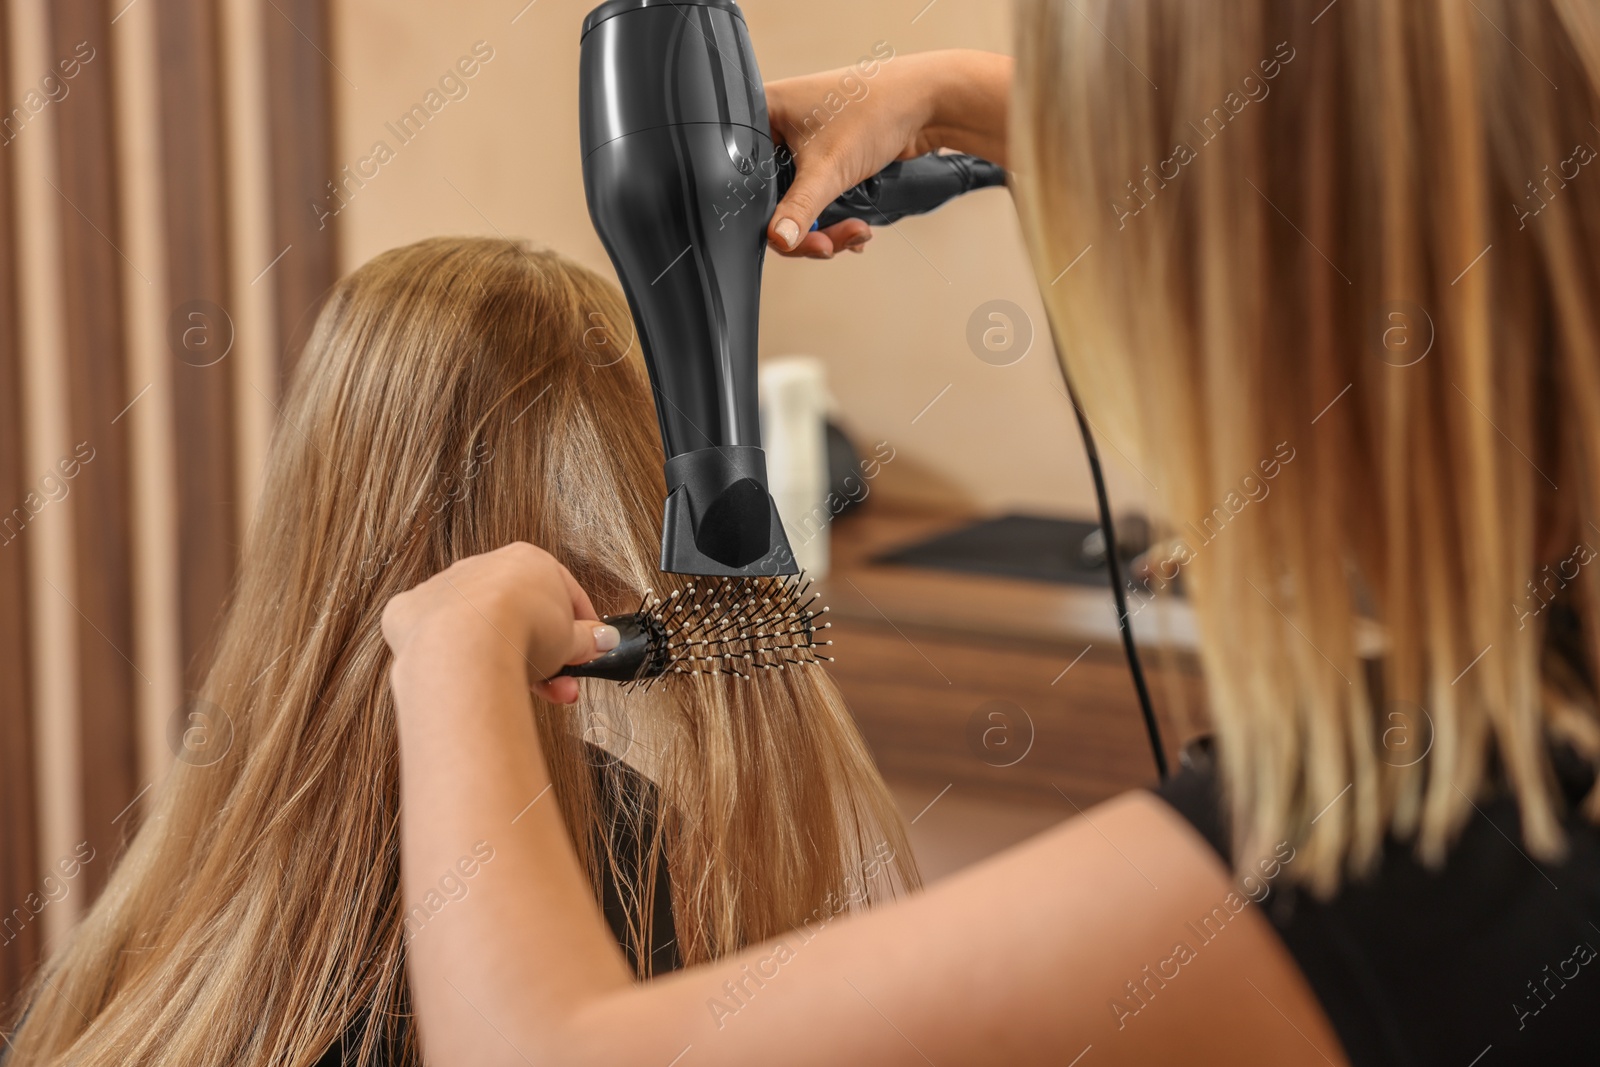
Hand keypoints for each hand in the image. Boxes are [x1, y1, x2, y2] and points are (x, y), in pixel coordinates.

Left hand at [381, 542, 617, 703]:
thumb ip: (588, 638)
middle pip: (519, 613)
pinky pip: (434, 635)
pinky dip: (451, 656)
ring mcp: (443, 588)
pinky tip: (467, 675)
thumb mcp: (573, 640)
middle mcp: (481, 566)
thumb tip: (603, 640)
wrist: (466, 646)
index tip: (586, 653)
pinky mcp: (410, 613)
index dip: (578, 627)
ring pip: (478, 627)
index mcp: (526, 560)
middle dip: (544, 655)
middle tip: (561, 687)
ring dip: (505, 658)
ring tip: (526, 693)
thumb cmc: (524, 632)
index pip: (561, 592)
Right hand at [765, 49, 1012, 258]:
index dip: (769, 217)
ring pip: (800, 204)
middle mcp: (778, 127)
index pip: (747, 180)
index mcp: (762, 114)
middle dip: (807, 229)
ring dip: (828, 228)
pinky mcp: (826, 157)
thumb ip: (799, 209)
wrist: (925, 103)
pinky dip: (837, 218)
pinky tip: (856, 228)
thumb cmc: (874, 108)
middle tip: (830, 244)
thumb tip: (779, 240)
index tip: (797, 238)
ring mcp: (802, 144)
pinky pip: (819, 198)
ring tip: (856, 233)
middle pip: (774, 199)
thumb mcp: (828, 167)